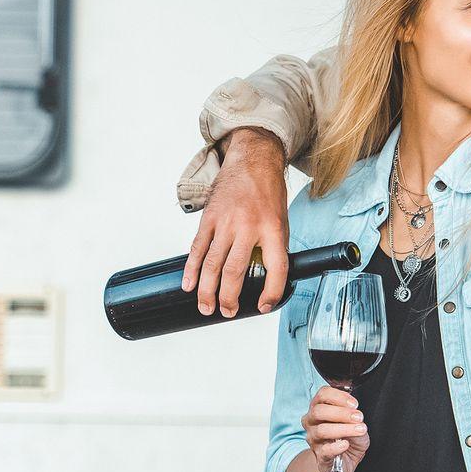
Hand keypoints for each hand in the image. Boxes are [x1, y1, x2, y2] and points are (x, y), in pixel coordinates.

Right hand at [181, 128, 288, 317]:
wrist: (253, 160)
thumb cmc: (268, 191)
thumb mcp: (281, 219)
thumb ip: (274, 247)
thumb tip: (267, 277)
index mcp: (272, 228)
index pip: (276, 268)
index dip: (271, 292)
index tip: (264, 305)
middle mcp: (248, 226)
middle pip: (235, 271)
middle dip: (229, 298)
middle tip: (227, 311)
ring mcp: (226, 222)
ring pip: (213, 264)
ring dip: (207, 290)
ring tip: (206, 307)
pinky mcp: (209, 218)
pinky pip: (198, 248)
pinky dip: (192, 268)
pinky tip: (189, 284)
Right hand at [301, 385, 369, 471]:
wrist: (346, 459)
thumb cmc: (348, 437)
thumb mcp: (354, 422)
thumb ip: (353, 416)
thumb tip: (355, 414)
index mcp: (319, 408)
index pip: (322, 394)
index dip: (339, 396)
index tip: (354, 404)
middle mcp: (311, 422)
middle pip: (319, 411)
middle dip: (341, 413)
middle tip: (358, 417)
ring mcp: (313, 439)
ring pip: (322, 430)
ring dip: (343, 429)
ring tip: (359, 430)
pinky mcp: (319, 455)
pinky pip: (325, 450)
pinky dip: (336, 447)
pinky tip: (346, 444)